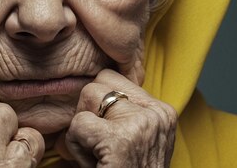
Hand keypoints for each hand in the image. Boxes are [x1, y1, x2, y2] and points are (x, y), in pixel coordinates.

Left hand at [58, 69, 176, 166]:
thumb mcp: (131, 140)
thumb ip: (118, 114)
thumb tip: (85, 88)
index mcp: (161, 111)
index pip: (112, 78)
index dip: (95, 103)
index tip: (102, 133)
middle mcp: (156, 114)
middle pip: (97, 84)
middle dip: (86, 114)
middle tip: (96, 148)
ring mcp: (141, 125)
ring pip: (86, 100)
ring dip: (79, 131)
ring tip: (96, 158)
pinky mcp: (122, 141)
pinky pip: (78, 124)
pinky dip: (75, 147)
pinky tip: (93, 165)